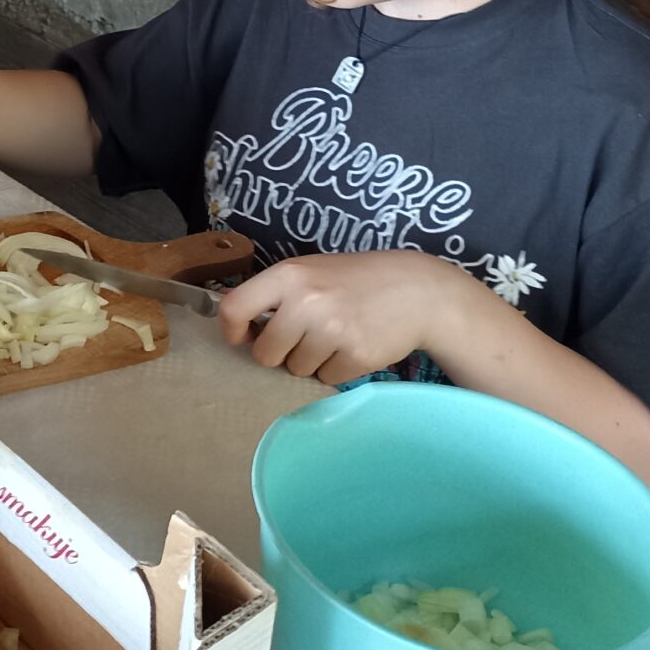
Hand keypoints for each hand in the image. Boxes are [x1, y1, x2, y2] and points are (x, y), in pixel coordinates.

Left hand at [217, 250, 477, 382]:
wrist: (415, 290)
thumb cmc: (355, 280)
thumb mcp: (311, 271)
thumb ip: (276, 294)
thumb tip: (240, 328)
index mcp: (289, 275)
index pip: (235, 308)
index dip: (233, 330)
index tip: (243, 337)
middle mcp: (306, 302)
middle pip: (265, 353)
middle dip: (280, 352)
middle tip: (304, 336)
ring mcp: (332, 331)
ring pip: (296, 369)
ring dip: (311, 360)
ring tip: (335, 336)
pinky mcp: (355, 356)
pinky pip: (326, 379)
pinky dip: (336, 369)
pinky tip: (353, 346)